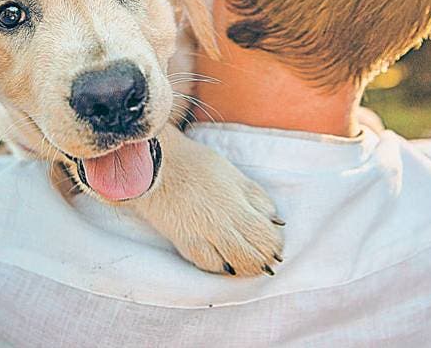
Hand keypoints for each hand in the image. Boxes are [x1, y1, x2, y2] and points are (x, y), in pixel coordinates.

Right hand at [128, 127, 284, 276]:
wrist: (155, 164)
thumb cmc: (195, 164)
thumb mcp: (234, 175)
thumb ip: (256, 198)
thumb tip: (275, 221)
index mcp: (239, 203)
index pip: (268, 236)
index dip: (274, 244)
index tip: (273, 242)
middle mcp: (224, 223)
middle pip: (254, 255)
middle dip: (263, 259)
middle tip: (264, 257)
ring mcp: (203, 235)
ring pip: (234, 264)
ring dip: (245, 267)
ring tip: (246, 262)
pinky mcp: (184, 242)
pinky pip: (209, 264)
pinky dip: (220, 266)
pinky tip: (223, 261)